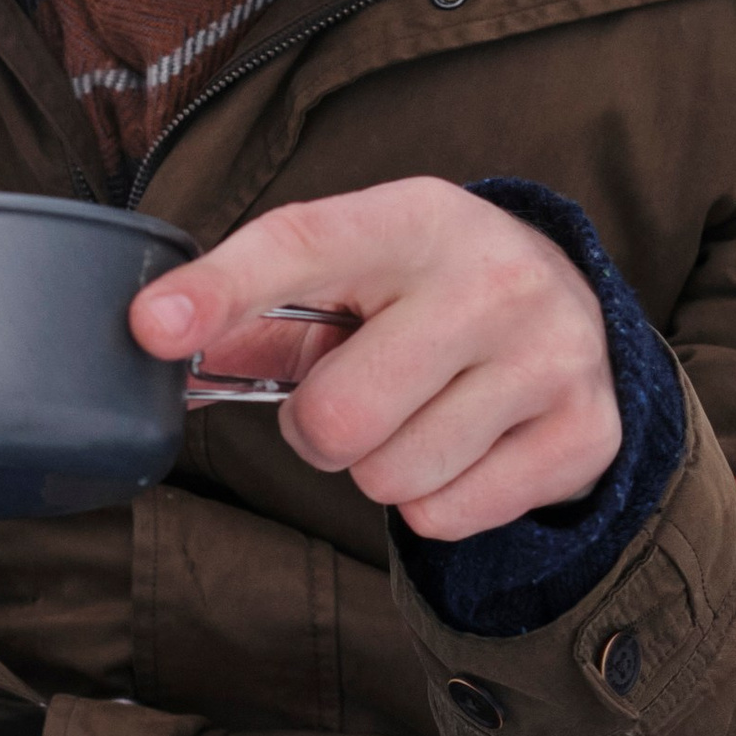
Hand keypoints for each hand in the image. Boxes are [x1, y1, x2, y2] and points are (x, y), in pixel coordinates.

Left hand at [130, 179, 620, 537]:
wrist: (575, 314)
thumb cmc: (426, 297)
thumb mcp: (354, 276)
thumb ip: (255, 310)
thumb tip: (159, 339)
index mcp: (416, 219)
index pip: (303, 244)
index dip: (221, 290)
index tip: (151, 327)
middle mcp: (494, 277)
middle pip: (339, 415)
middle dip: (319, 430)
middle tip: (353, 401)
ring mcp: (550, 356)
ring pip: (392, 477)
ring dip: (381, 468)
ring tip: (418, 417)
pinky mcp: (584, 433)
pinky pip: (446, 515)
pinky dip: (435, 501)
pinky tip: (466, 447)